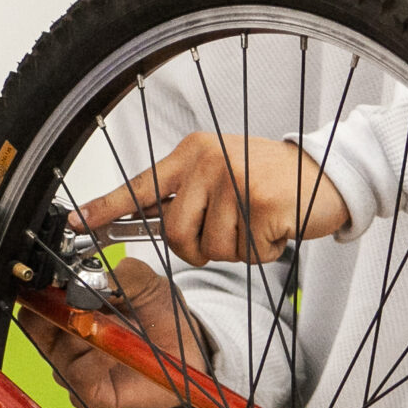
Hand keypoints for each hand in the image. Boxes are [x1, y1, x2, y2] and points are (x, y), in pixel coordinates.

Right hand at [18, 257, 207, 407]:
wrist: (187, 351)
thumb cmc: (160, 315)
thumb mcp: (148, 283)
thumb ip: (125, 273)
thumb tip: (95, 276)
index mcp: (67, 310)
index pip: (33, 301)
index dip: (38, 289)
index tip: (55, 280)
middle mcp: (62, 341)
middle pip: (36, 326)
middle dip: (56, 310)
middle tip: (80, 300)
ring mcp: (72, 369)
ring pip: (58, 351)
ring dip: (86, 335)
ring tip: (119, 325)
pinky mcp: (88, 393)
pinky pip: (80, 377)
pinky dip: (97, 361)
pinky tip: (117, 351)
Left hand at [68, 134, 348, 266]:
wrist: (330, 172)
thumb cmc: (272, 178)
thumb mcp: (222, 171)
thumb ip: (188, 193)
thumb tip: (149, 223)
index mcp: (192, 153)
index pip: (140, 185)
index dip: (106, 207)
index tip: (77, 222)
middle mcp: (208, 162)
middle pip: (174, 233)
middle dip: (197, 248)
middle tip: (229, 232)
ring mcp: (235, 182)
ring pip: (209, 249)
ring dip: (235, 250)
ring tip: (257, 223)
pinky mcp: (261, 206)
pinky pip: (244, 254)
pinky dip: (262, 252)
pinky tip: (277, 228)